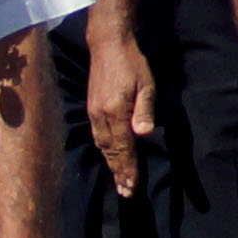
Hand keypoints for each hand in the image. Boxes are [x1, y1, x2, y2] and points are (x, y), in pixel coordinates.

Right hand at [86, 19, 156, 183]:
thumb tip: (144, 135)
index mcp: (116, 112)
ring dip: (111, 164)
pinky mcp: (91, 108)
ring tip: (118, 180)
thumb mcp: (146, 85)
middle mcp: (101, 116)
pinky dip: (104, 150)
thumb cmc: (132, 63)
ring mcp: (94, 113)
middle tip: (125, 192)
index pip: (124, 148)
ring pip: (102, 146)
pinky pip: (97, 136)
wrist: (107, 44)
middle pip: (111, 152)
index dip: (128, 169)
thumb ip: (145, 110)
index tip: (131, 187)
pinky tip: (109, 156)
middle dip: (119, 173)